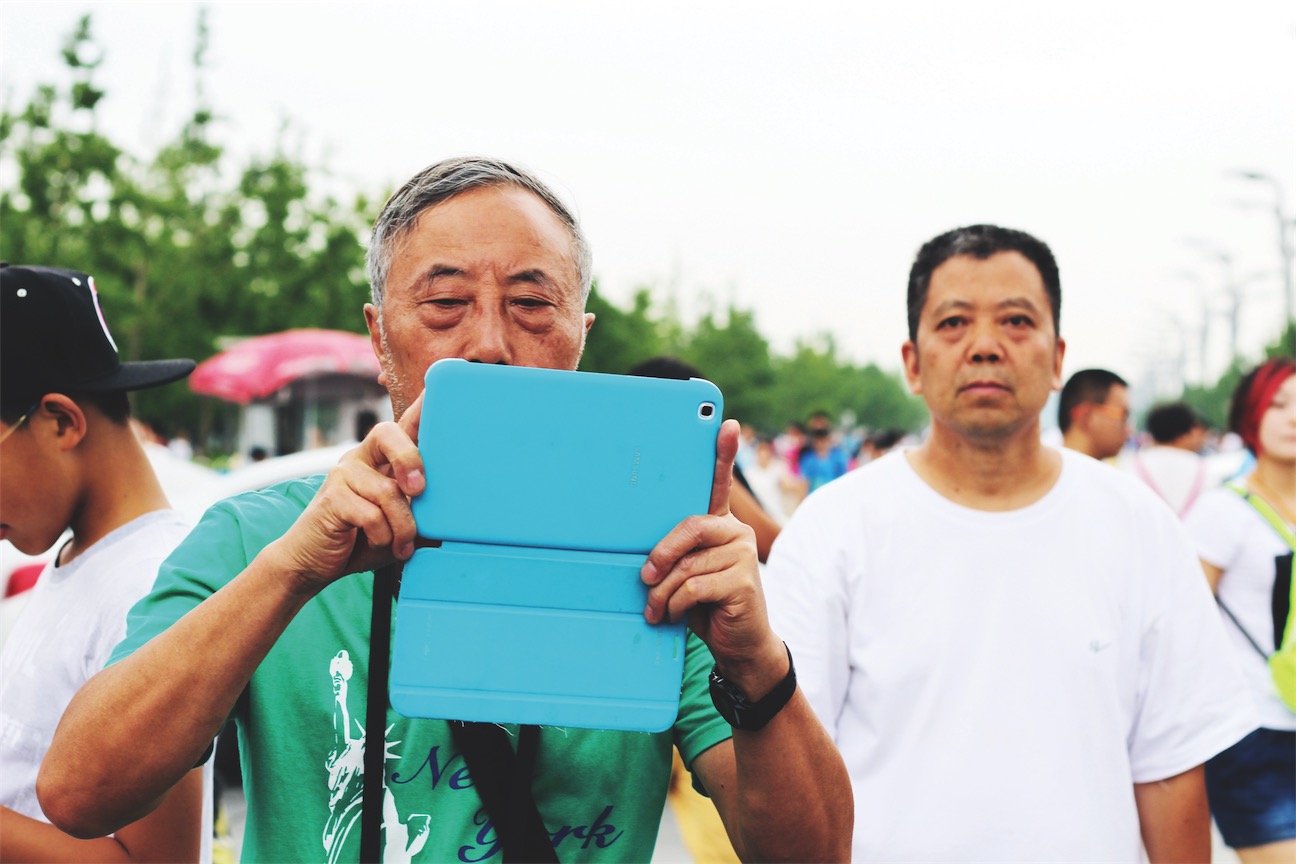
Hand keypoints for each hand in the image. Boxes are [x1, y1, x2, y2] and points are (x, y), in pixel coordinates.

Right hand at [269, 391, 426, 593]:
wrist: (312, 562)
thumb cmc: (362, 541)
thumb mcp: (399, 525)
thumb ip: (421, 513)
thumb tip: (456, 515)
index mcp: (381, 459)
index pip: (403, 425)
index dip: (421, 406)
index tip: (437, 387)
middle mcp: (361, 458)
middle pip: (388, 433)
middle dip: (410, 458)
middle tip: (419, 490)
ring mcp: (344, 474)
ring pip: (388, 491)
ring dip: (403, 527)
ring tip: (403, 545)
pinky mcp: (332, 497)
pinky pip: (371, 514)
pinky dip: (383, 536)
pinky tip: (380, 544)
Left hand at [641, 419, 784, 683]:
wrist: (739, 645)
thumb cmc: (706, 606)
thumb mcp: (688, 575)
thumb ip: (677, 556)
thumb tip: (644, 558)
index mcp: (721, 526)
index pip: (721, 484)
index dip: (723, 453)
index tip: (725, 424)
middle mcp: (736, 533)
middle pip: (690, 526)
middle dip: (661, 554)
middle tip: (645, 578)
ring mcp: (743, 554)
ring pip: (685, 564)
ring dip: (662, 593)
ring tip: (657, 610)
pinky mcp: (744, 580)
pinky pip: (693, 586)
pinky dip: (675, 605)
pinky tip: (675, 616)